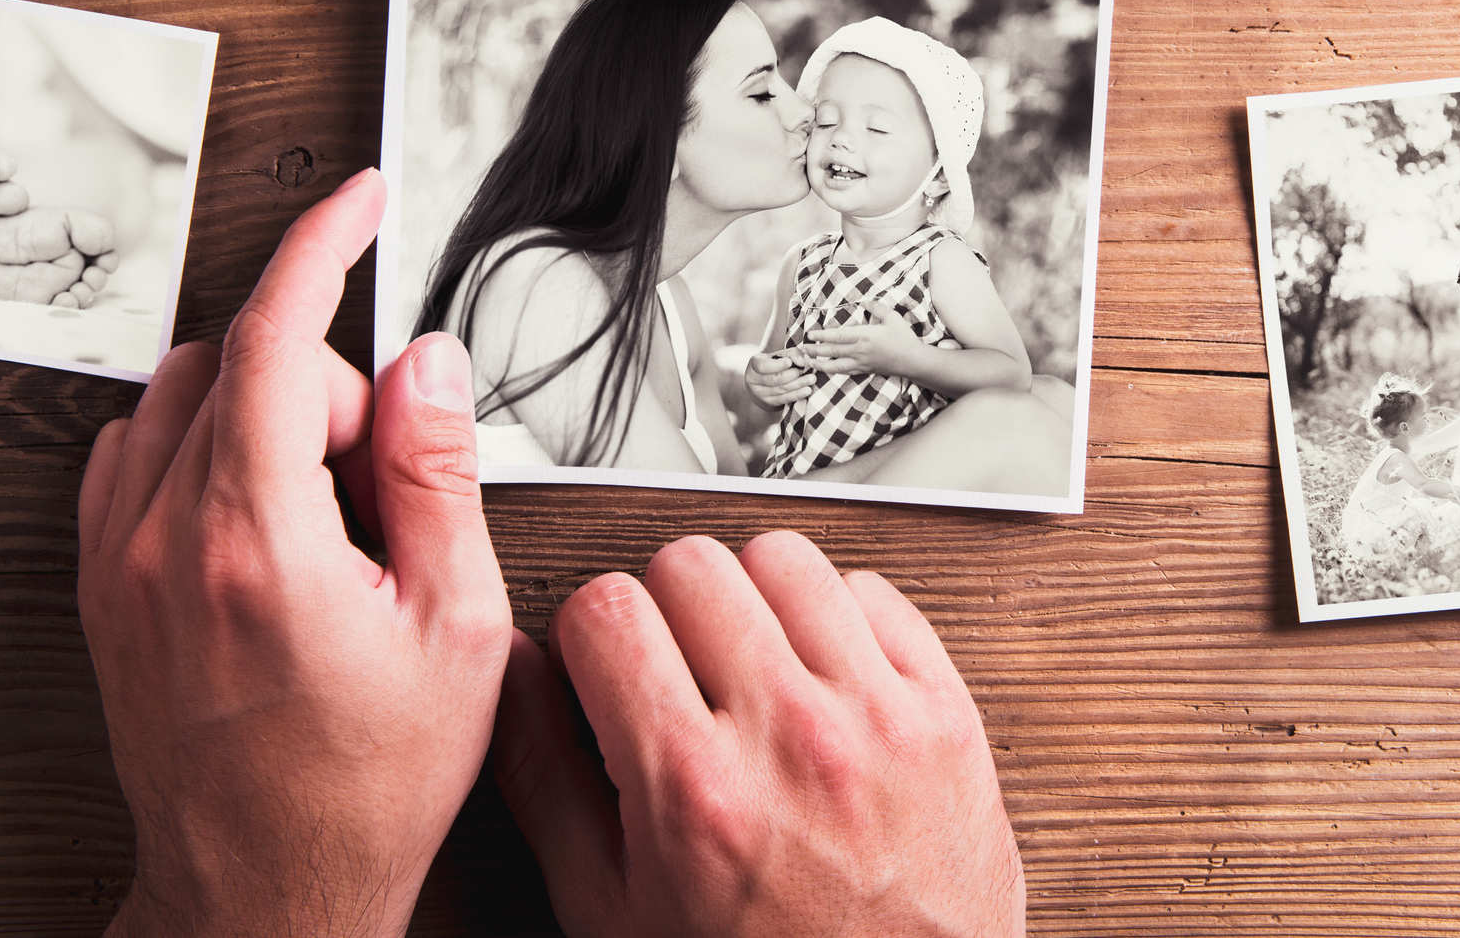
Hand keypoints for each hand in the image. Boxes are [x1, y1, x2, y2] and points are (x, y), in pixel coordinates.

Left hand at [77, 168, 512, 937]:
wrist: (267, 888)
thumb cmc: (367, 784)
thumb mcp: (455, 626)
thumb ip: (436, 473)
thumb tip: (424, 364)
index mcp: (257, 542)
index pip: (273, 338)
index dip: (325, 246)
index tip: (360, 202)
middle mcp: (164, 541)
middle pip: (236, 364)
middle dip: (326, 388)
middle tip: (388, 486)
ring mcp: (118, 564)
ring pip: (179, 399)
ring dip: (263, 415)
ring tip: (332, 516)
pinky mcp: (102, 588)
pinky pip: (135, 455)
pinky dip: (204, 449)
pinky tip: (268, 519)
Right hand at [495, 531, 1024, 937]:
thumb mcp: (610, 909)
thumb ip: (546, 777)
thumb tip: (515, 672)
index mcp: (692, 787)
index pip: (606, 607)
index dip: (591, 637)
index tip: (606, 667)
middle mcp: (787, 737)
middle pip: (689, 564)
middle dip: (665, 608)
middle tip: (674, 668)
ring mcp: (875, 716)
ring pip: (783, 557)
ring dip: (751, 598)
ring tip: (747, 663)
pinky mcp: (943, 711)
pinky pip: (875, 592)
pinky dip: (838, 617)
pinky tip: (819, 672)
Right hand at [745, 348, 810, 408]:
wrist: (765, 381)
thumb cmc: (776, 362)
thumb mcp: (781, 355)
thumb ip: (792, 354)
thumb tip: (802, 361)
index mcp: (754, 364)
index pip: (763, 366)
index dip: (777, 365)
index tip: (790, 362)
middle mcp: (754, 380)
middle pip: (774, 379)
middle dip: (792, 375)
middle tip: (807, 371)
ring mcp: (760, 393)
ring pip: (780, 390)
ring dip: (798, 385)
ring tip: (812, 379)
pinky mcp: (769, 402)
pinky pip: (784, 399)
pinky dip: (797, 395)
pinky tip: (807, 390)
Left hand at [804, 302, 917, 377]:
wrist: (913, 361)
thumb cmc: (904, 338)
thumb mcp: (892, 317)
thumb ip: (877, 307)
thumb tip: (865, 302)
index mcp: (864, 336)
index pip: (837, 336)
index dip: (821, 336)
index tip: (810, 335)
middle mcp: (859, 351)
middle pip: (831, 352)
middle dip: (814, 351)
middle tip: (801, 349)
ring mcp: (861, 362)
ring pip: (835, 365)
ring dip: (819, 364)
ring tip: (808, 362)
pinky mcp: (865, 370)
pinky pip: (845, 371)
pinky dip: (833, 371)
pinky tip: (826, 369)